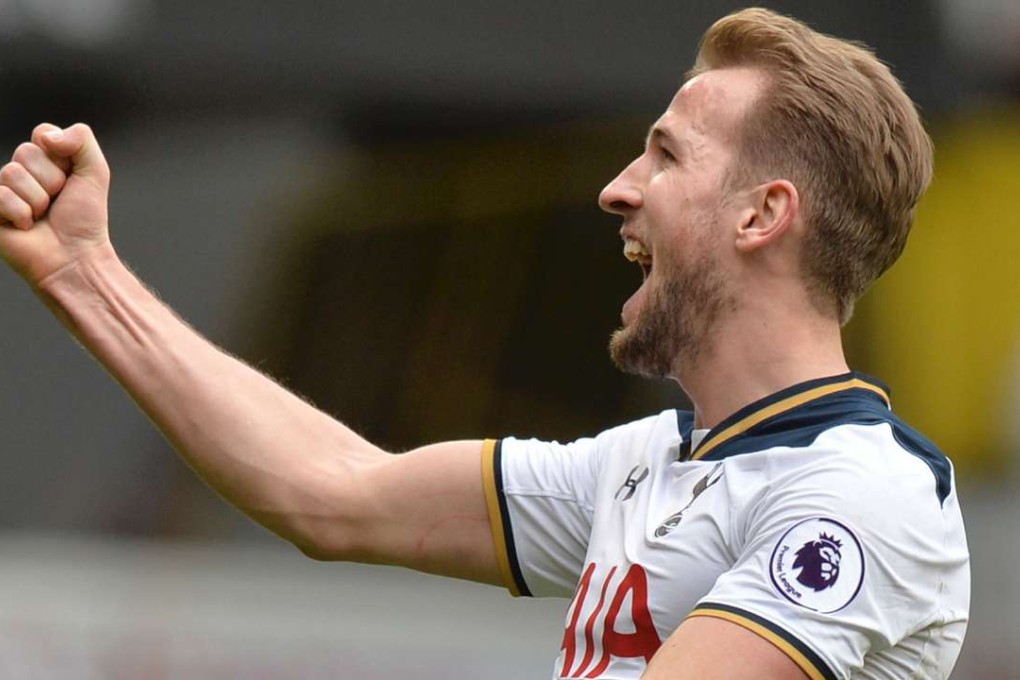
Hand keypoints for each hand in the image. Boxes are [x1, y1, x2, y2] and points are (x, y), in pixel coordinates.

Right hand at [0, 123, 110, 285]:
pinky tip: (26, 226)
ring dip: (37, 200)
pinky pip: (0, 195)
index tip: (71, 180)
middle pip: (26, 152)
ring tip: (42, 216)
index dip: (61, 157)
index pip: (42, 134)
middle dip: (51, 180)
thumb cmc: (85, 219)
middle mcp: (22, 173)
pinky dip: (20, 213)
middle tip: (57, 202)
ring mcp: (3, 191)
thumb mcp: (95, 172)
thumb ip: (81, 139)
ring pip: (12, 173)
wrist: (75, 256)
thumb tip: (45, 136)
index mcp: (45, 160)